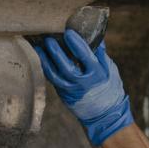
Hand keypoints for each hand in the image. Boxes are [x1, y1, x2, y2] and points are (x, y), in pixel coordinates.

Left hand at [32, 29, 133, 145]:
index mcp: (96, 74)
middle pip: (66, 66)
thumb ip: (101, 55)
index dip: (76, 44)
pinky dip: (46, 68)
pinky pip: (53, 80)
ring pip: (54, 75)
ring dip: (45, 60)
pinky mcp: (64, 94)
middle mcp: (82, 83)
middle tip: (48, 39)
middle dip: (56, 52)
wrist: (105, 114)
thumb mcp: (110, 70)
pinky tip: (41, 58)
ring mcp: (71, 90)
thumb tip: (95, 38)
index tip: (68, 32)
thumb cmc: (109, 89)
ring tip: (38, 47)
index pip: (85, 56)